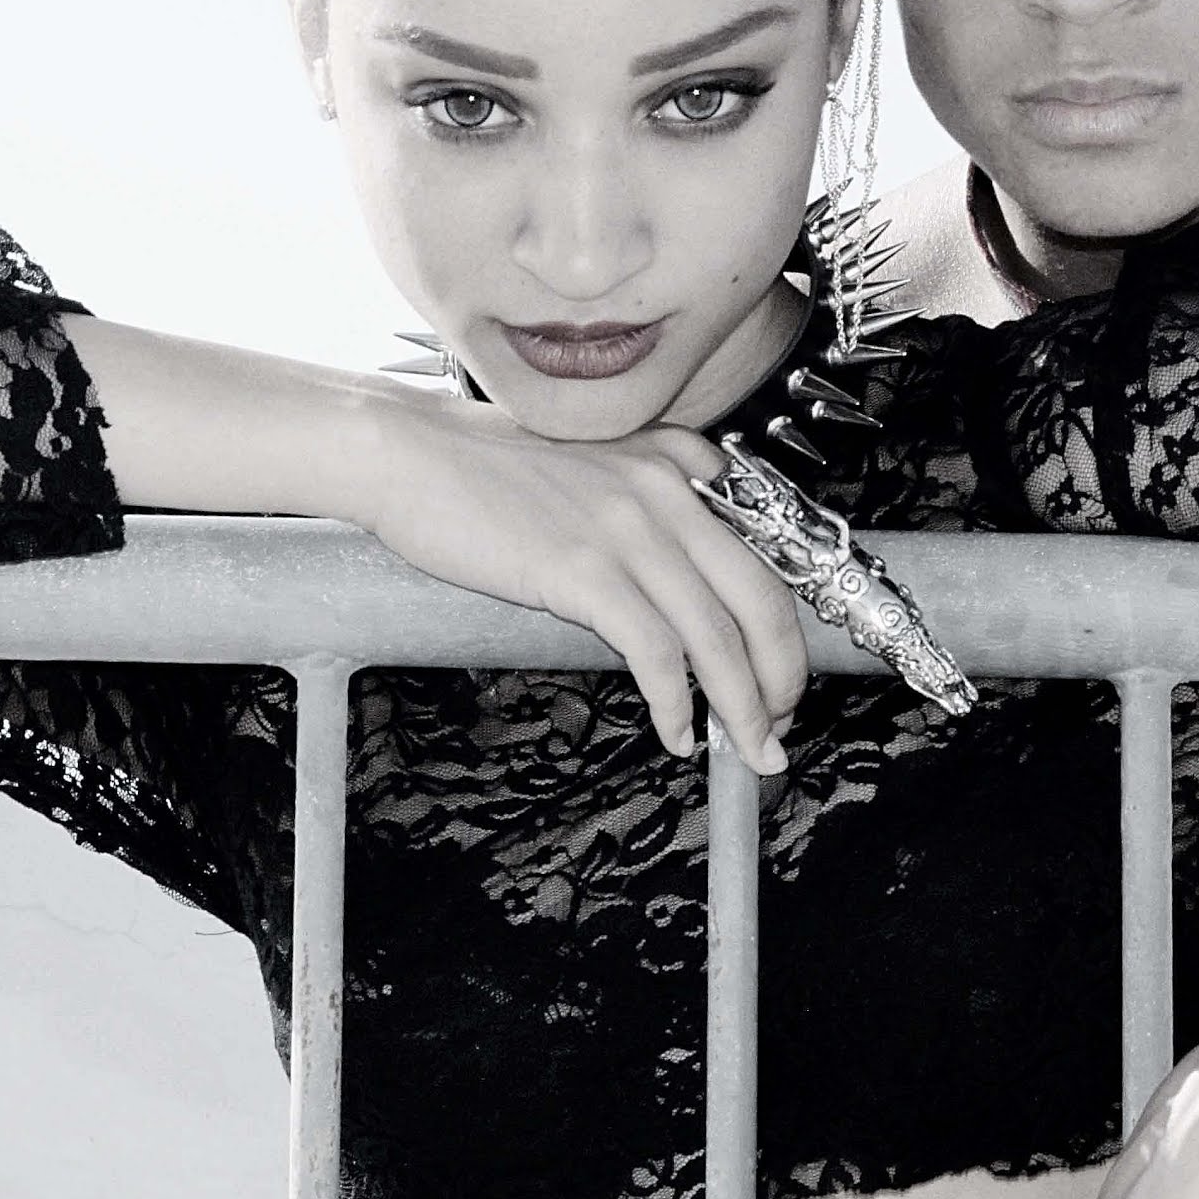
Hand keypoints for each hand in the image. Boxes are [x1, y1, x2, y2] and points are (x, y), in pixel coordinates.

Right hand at [350, 386, 808, 768]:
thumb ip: (653, 497)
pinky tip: (677, 731)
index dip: (785, 631)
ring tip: (747, 747)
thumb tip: (687, 574)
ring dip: (742, 707)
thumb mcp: (598, 462)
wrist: (413, 452)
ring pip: (715, 637)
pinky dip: (675, 704)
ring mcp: (628, 531)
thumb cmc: (491, 464)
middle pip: (759, 602)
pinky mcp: (583, 569)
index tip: (782, 678)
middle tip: (779, 727)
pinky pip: (655, 652)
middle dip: (781, 679)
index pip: (765, 558)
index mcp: (678, 466)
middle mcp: (668, 493)